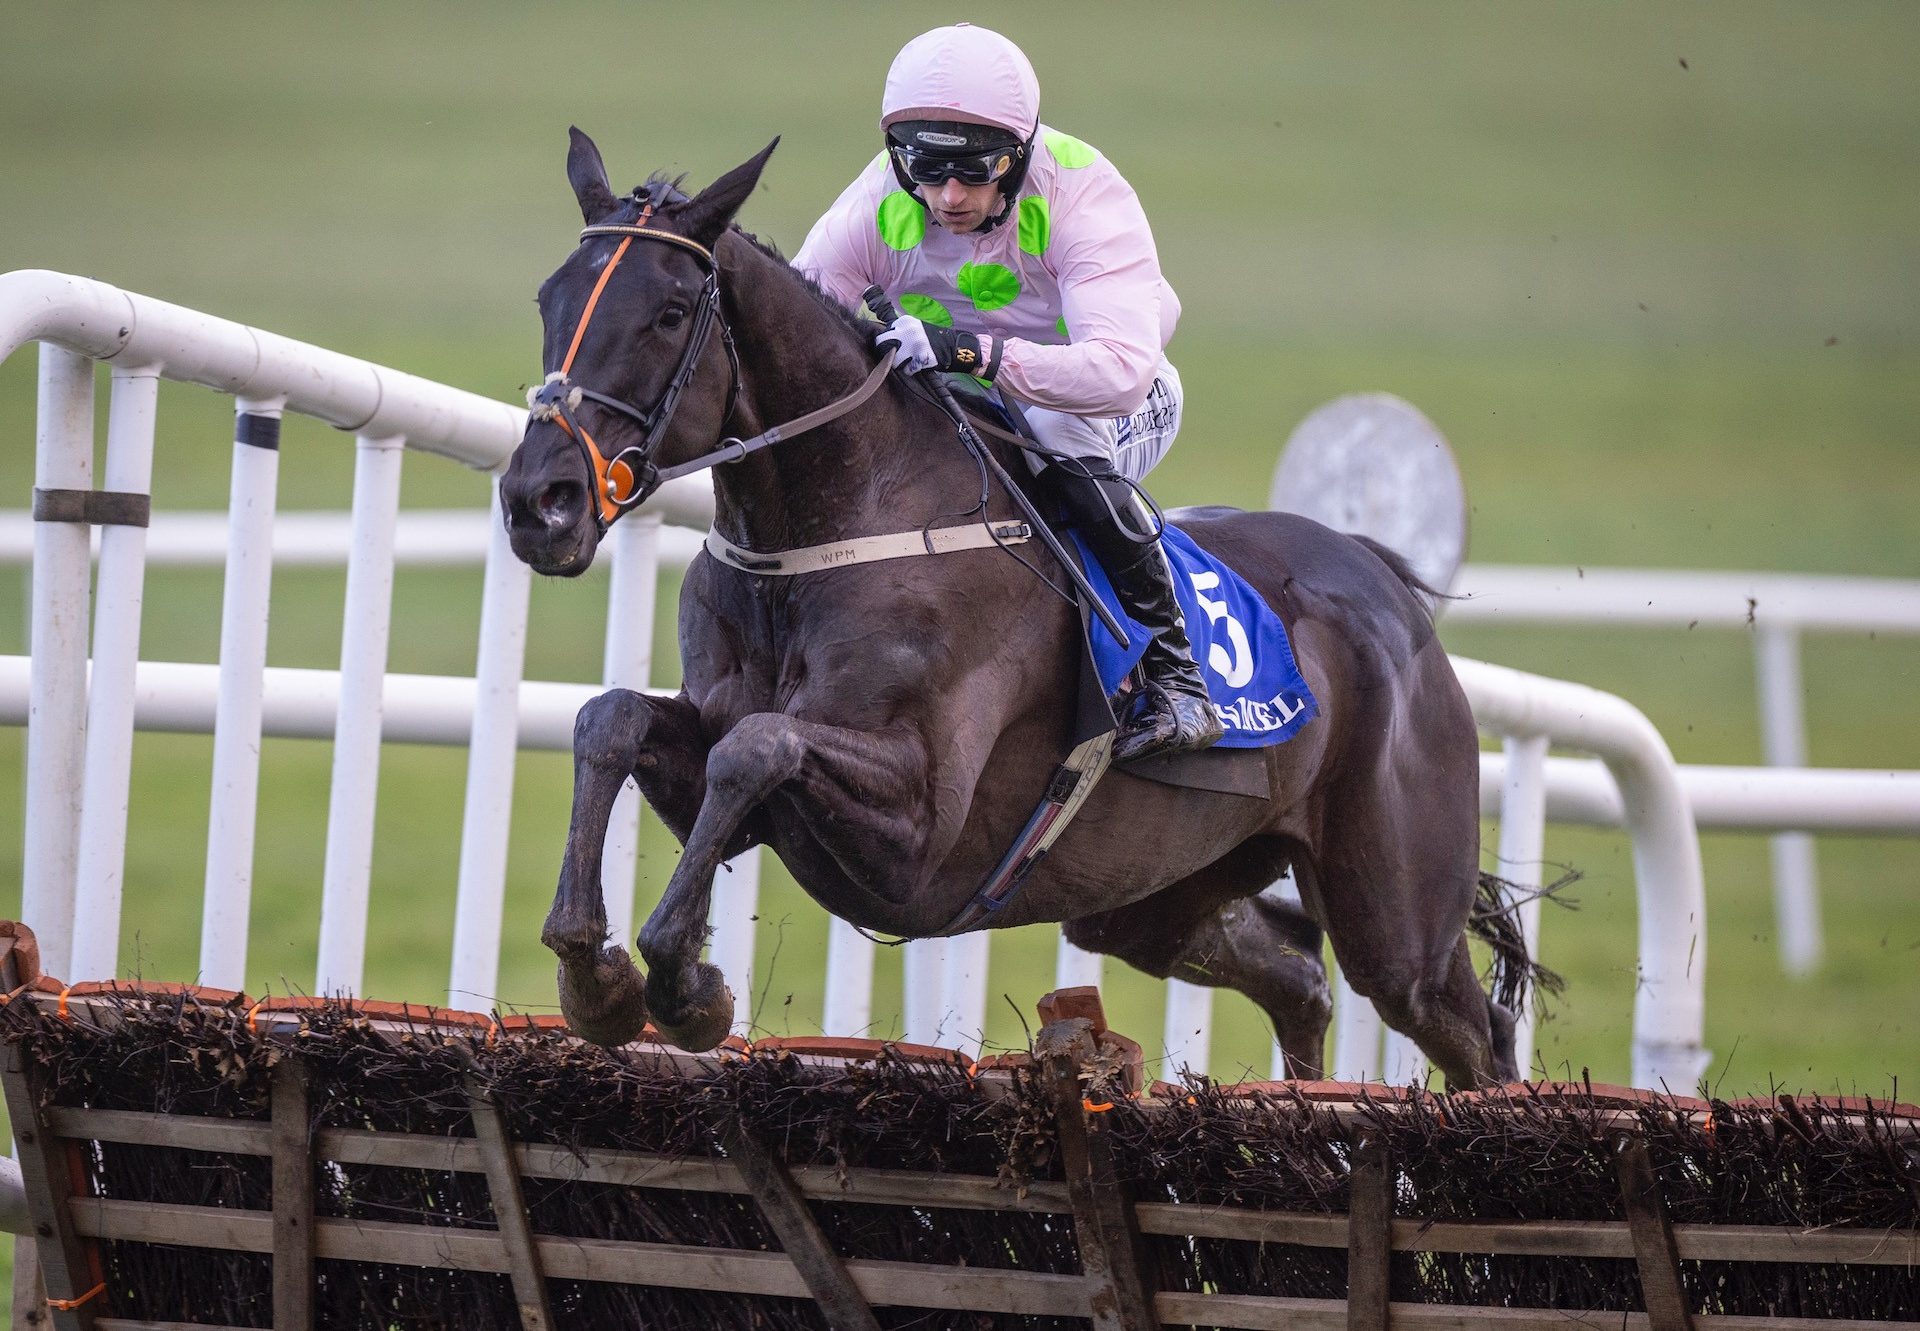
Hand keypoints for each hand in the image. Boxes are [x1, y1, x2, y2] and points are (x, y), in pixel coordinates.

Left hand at [874, 315, 997, 378]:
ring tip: (909, 363)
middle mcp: (907, 330)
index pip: (883, 333)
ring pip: (893, 360)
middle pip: (882, 344)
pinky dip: (910, 371)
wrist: (953, 347)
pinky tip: (917, 367)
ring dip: (899, 364)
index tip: (894, 347)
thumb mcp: (914, 328)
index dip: (887, 343)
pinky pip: (906, 370)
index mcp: (904, 321)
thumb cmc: (931, 339)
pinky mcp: (920, 357)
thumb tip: (881, 341)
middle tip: (895, 358)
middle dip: (887, 353)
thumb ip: (899, 331)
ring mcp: (913, 344)